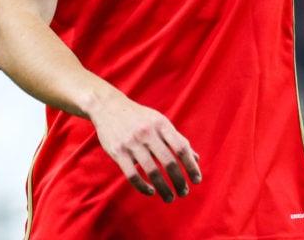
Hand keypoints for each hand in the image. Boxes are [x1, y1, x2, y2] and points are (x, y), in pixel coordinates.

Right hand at [87, 91, 201, 202]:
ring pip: (152, 172)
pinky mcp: (118, 151)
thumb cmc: (139, 117)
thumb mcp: (159, 121)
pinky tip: (151, 192)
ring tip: (170, 197)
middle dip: (179, 181)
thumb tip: (196, 159)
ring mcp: (131, 142)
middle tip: (184, 192)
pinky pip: (133, 175)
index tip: (196, 180)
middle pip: (169, 162)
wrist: (107, 106)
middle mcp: (147, 132)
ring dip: (163, 188)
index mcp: (161, 124)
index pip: (181, 148)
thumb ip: (177, 139)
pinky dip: (143, 187)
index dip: (191, 166)